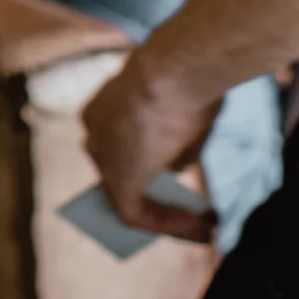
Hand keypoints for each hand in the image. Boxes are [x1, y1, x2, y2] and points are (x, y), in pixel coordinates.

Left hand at [83, 48, 221, 243]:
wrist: (174, 70)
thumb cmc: (184, 80)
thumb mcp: (181, 110)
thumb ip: (172, 142)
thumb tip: (173, 167)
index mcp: (106, 106)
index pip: (122, 141)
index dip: (148, 160)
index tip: (172, 173)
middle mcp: (95, 130)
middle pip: (120, 171)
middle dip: (154, 194)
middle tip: (189, 211)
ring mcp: (101, 155)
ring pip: (127, 196)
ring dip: (165, 217)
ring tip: (203, 228)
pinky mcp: (116, 180)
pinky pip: (137, 213)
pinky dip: (169, 224)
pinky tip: (200, 228)